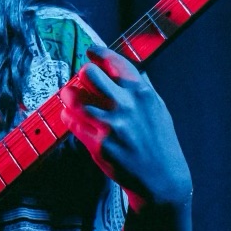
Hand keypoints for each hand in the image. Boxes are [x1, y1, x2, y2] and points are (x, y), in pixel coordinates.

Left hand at [62, 45, 193, 209]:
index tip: (91, 51)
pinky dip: (69, 116)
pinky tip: (74, 117)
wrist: (161, 179)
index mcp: (142, 93)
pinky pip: (71, 121)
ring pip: (74, 97)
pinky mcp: (97, 144)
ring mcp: (110, 125)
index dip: (99, 52)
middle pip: (90, 73)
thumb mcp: (158, 109)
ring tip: (72, 99)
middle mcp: (126, 106)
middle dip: (84, 74)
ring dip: (70, 96)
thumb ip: (142, 87)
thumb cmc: (160, 142)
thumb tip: (125, 66)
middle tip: (84, 80)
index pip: (115, 62)